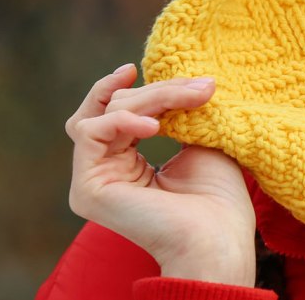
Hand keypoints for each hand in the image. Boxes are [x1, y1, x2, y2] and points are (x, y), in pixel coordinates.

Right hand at [65, 64, 255, 285]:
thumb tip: (180, 77)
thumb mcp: (199, 141)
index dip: (138, 88)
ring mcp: (92, 181)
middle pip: (112, 108)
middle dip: (157, 90)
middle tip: (199, 88)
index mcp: (127, 164)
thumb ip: (179, 112)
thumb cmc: (218, 198)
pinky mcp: (87, 189)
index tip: (154, 67)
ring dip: (147, 99)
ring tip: (185, 101)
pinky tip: (155, 125)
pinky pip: (90, 133)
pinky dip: (122, 120)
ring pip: (103, 114)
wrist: (218, 237)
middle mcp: (104, 172)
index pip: (119, 112)